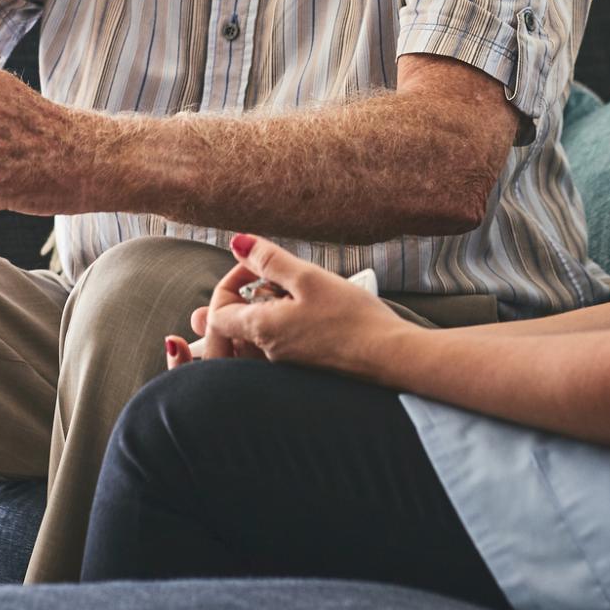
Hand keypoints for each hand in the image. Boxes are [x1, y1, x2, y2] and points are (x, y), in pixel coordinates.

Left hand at [165, 234, 412, 377]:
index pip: (217, 312)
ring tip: (294, 288)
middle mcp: (268, 353)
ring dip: (268, 306)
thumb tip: (237, 243)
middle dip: (246, 293)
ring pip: (258, 332)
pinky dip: (284, 321)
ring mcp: (287, 363)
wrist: (392, 358)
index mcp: (262, 330)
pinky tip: (311, 308)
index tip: (257, 266)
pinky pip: (280, 342)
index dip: (230, 282)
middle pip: (235, 324)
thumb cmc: (354, 319)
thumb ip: (270, 260)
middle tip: (271, 275)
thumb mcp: (309, 278)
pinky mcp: (306, 366)